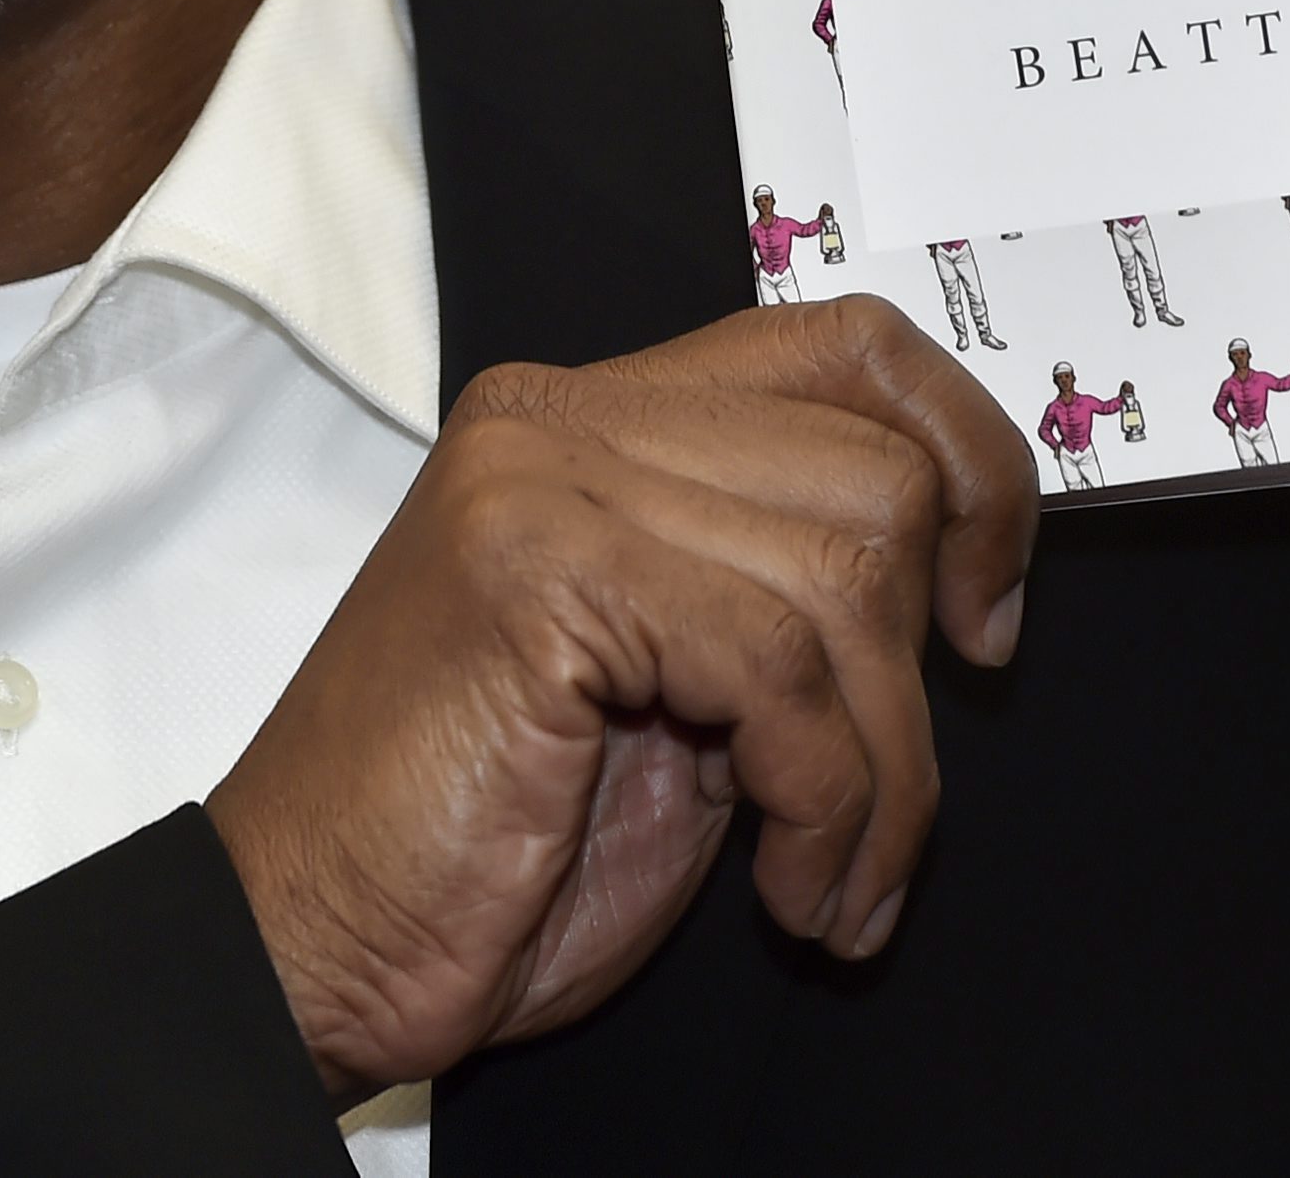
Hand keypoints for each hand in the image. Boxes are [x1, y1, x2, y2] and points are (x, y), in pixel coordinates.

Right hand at [208, 301, 1035, 1097]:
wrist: (303, 941)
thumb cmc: (470, 848)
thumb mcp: (673, 693)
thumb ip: (776, 594)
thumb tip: (957, 565)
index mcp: (589, 421)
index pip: (847, 347)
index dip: (968, 460)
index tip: (986, 612)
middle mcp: (563, 422)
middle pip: (875, 470)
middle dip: (915, 677)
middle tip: (877, 806)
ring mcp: (543, 484)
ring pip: (847, 571)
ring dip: (884, 772)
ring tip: (830, 876)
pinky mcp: (538, 574)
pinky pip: (784, 671)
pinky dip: (830, 805)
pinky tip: (792, 893)